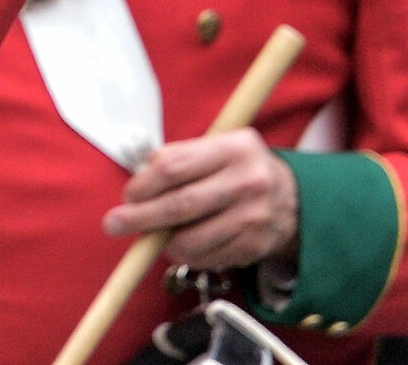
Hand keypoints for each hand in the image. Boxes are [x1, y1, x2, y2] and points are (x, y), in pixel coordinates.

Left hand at [101, 128, 298, 268]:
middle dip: (140, 218)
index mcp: (233, 148)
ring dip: (163, 242)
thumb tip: (136, 187)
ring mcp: (253, 217)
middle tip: (114, 224)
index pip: (174, 166)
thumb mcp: (216, 148)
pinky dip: (186, 255)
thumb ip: (179, 160)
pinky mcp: (254, 246)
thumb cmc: (238, 169)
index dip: (144, 184)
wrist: (292, 198)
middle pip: (180, 205)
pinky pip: (207, 258)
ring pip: (192, 239)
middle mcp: (247, 181)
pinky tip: (181, 245)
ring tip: (153, 237)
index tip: (128, 195)